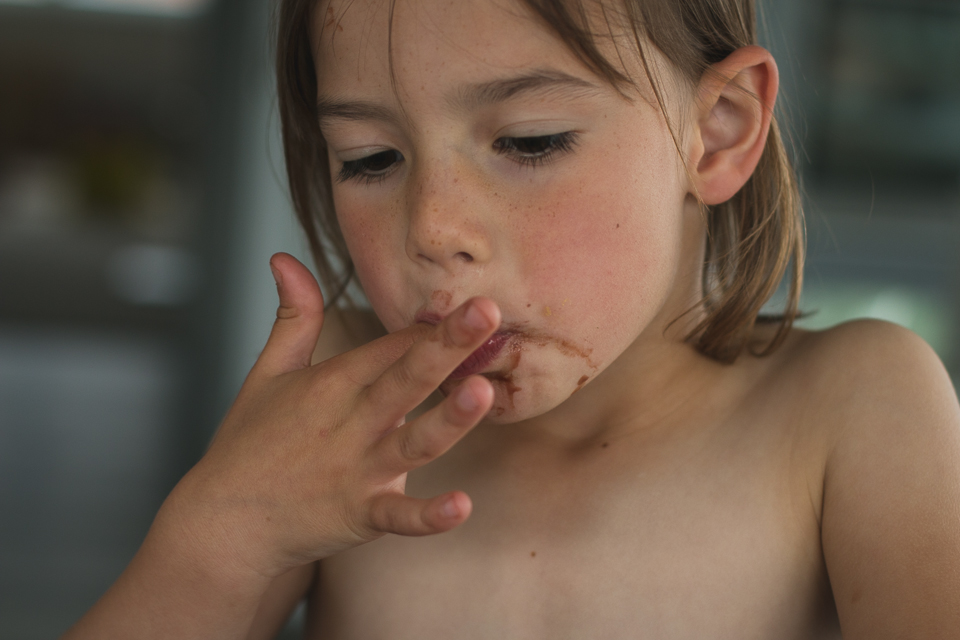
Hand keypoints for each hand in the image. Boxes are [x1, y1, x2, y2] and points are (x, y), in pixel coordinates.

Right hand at [165, 253, 497, 578]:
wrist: (223, 523)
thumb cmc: (248, 445)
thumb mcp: (267, 372)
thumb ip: (293, 317)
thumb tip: (284, 257)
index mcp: (333, 383)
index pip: (392, 346)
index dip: (432, 328)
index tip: (473, 307)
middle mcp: (350, 421)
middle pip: (407, 378)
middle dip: (448, 345)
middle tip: (488, 311)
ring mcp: (357, 470)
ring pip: (414, 442)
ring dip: (449, 419)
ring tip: (482, 391)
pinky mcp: (359, 515)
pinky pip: (399, 516)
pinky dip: (428, 516)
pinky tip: (461, 506)